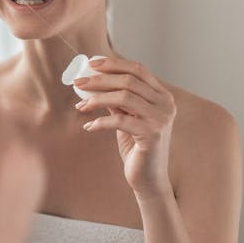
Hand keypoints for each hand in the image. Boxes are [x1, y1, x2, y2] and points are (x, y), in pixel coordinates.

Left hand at [74, 58, 176, 199]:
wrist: (148, 178)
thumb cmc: (137, 146)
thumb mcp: (127, 117)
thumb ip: (117, 100)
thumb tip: (93, 81)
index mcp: (162, 95)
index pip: (138, 69)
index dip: (114, 64)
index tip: (91, 64)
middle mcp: (166, 104)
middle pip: (128, 81)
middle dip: (99, 80)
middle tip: (78, 83)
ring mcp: (161, 119)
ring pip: (124, 97)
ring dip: (97, 99)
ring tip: (80, 106)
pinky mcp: (152, 135)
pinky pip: (119, 121)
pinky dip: (100, 122)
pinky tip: (89, 127)